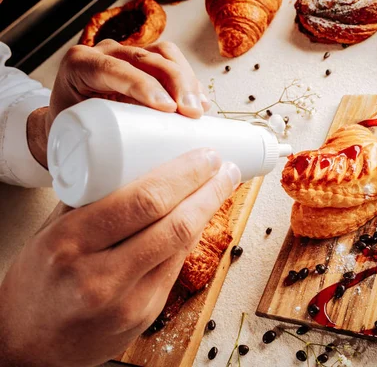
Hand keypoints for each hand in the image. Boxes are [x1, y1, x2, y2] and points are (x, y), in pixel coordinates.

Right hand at [0, 149, 239, 366]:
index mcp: (70, 244)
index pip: (142, 201)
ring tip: (220, 186)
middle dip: (208, 189)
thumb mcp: (51, 232)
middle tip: (223, 168)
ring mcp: (127, 301)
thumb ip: (91, 200)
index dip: (184, 174)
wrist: (27, 346)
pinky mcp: (144, 315)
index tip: (204, 156)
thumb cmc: (36, 284)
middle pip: (173, 223)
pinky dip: (191, 236)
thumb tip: (138, 162)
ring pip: (182, 246)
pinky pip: (176, 266)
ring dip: (209, 211)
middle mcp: (100, 276)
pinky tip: (200, 217)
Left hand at [27, 40, 209, 167]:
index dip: (143, 85)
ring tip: (200, 110)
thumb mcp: (71, 139)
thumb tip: (124, 188)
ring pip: (164, 54)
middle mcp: (103, 54)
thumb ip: (90, 153)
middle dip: (176, 82)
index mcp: (78, 66)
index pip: (113, 68)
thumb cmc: (69, 135)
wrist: (67, 125)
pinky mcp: (146, 63)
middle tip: (191, 113)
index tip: (167, 109)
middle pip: (145, 57)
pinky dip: (191, 80)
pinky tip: (202, 102)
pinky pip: (173, 61)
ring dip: (188, 79)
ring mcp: (127, 55)